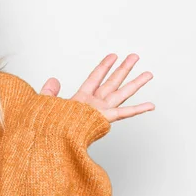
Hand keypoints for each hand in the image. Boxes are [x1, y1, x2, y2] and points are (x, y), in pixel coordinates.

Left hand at [39, 53, 154, 122]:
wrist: (50, 140)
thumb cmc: (47, 126)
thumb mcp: (45, 104)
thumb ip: (49, 92)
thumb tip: (53, 80)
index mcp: (81, 98)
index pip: (95, 77)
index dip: (104, 66)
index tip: (113, 56)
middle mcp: (94, 104)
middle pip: (112, 82)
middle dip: (124, 69)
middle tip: (135, 57)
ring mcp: (100, 111)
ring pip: (122, 94)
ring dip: (135, 83)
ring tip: (148, 74)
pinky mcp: (103, 119)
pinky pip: (123, 113)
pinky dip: (138, 109)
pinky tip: (150, 105)